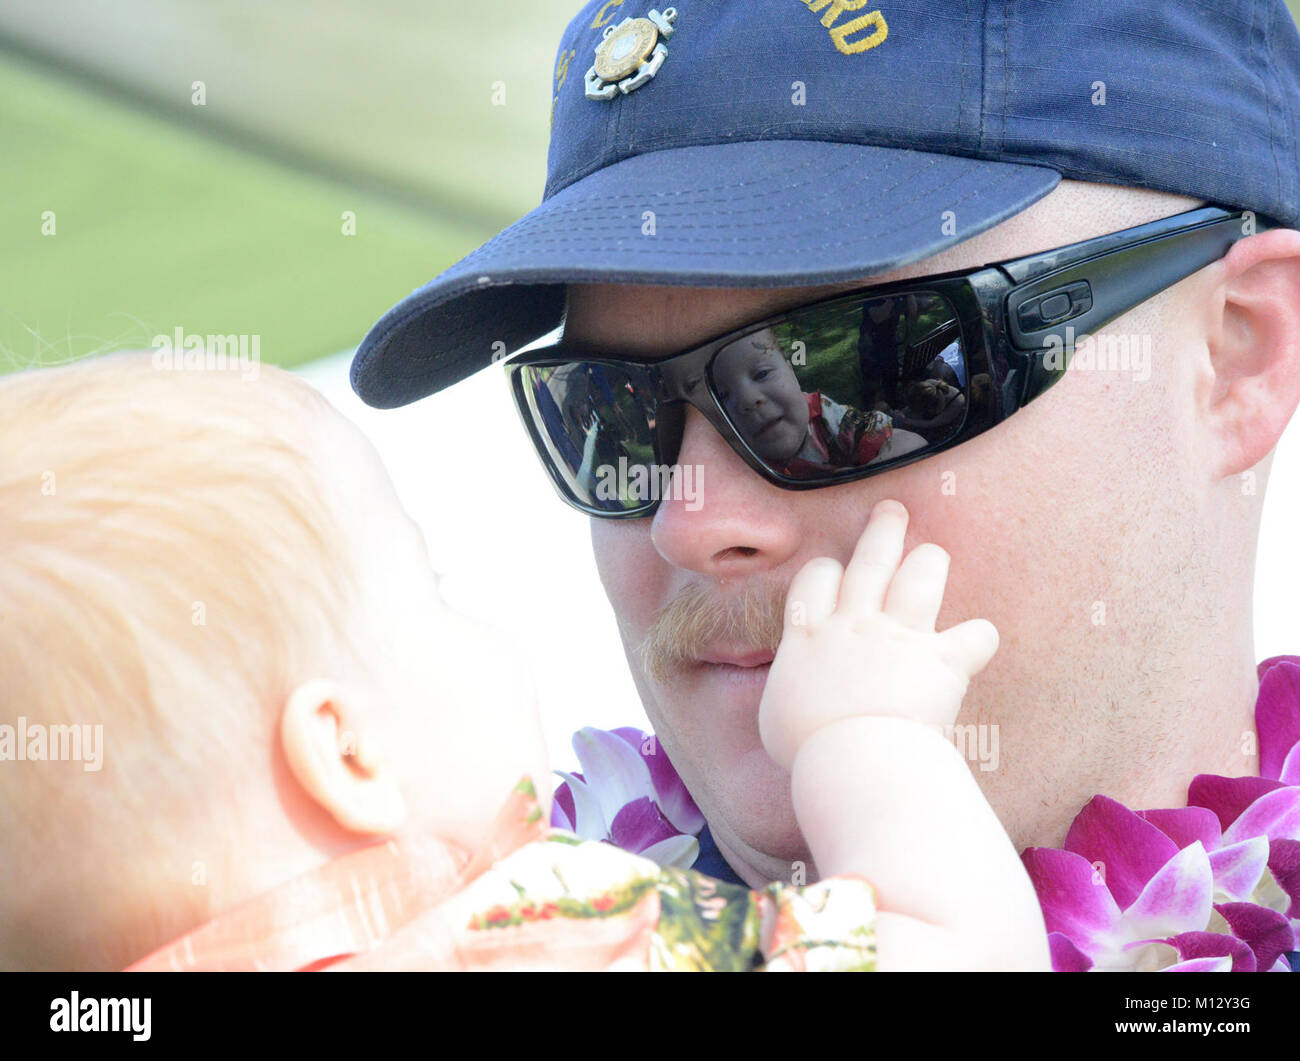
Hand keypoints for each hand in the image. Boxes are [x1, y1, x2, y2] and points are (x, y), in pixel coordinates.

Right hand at [759, 499, 998, 771]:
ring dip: (930, 560)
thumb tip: (792, 696)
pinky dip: (979, 638)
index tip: (834, 571)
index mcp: (810, 635)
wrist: (852, 759)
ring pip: (921, 575)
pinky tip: (978, 641)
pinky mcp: (941, 661)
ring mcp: (900, 637)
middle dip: (883, 529)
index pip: (817, 579)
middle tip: (892, 510)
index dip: (828, 569)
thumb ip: (789, 691)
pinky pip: (975, 636)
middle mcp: (855, 624)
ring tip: (934, 553)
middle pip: (871, 559)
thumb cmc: (808, 748)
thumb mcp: (776, 716)